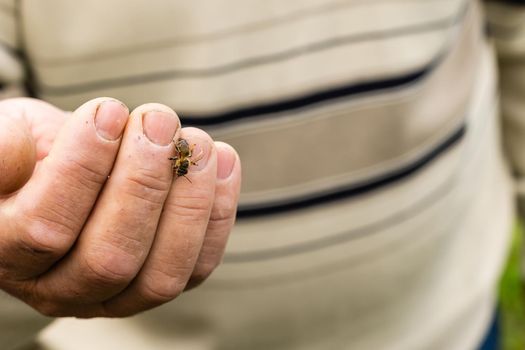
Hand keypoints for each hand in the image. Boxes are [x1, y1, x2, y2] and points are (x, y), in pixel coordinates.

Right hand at [0, 97, 240, 316]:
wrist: (68, 172)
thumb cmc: (35, 152)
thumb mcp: (7, 135)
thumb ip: (3, 148)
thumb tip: (20, 150)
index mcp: (7, 253)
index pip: (45, 226)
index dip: (83, 166)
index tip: (109, 109)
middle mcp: (60, 289)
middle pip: (110, 258)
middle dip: (143, 183)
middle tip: (159, 121)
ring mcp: (116, 297)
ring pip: (161, 274)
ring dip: (189, 202)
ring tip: (195, 142)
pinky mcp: (159, 284)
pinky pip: (198, 266)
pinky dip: (218, 213)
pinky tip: (221, 161)